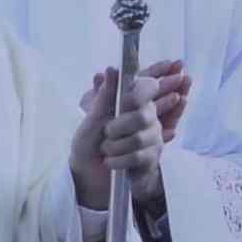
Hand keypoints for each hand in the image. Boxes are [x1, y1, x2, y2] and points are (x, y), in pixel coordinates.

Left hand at [67, 59, 189, 206]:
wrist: (88, 172)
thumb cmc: (90, 141)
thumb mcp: (92, 117)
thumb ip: (104, 95)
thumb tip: (111, 69)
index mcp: (134, 102)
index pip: (149, 87)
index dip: (141, 91)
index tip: (127, 100)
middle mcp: (148, 116)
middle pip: (142, 114)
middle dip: (118, 126)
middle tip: (106, 133)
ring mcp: (153, 137)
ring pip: (138, 138)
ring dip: (114, 146)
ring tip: (105, 150)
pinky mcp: (152, 157)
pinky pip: (138, 156)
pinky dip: (118, 160)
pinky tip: (110, 162)